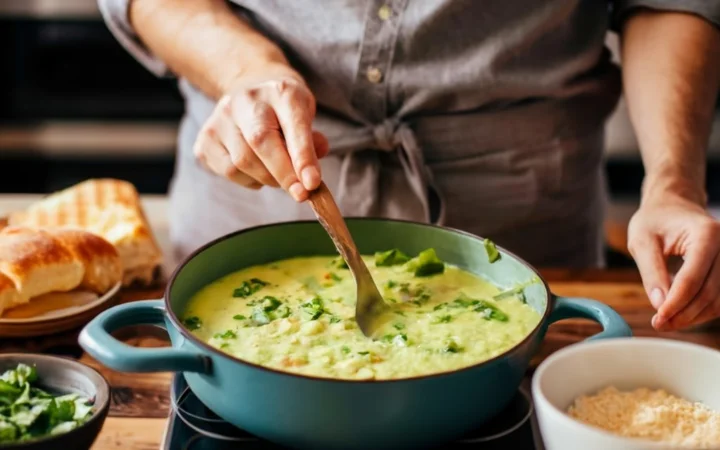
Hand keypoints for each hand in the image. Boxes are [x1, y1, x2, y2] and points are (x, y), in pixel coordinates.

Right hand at [193, 66, 328, 200]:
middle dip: (283, 175)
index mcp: (280, 92)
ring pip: (242, 163)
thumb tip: (310, 176)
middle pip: (260, 143)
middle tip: (300, 193)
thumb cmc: (283, 110)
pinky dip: (248, 180)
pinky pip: (228, 172)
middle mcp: (245, 100)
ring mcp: (220, 118)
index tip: (312, 183)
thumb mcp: (306, 116)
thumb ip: (313, 143)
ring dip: (266, 179)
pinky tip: (256, 170)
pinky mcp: (205, 139)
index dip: (303, 158)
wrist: (250, 91)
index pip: (293, 126)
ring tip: (277, 174)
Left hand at [628, 191, 719, 330]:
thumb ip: (651, 272)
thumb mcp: (641, 240)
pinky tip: (680, 314)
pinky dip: (701, 310)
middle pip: (710, 292)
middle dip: (684, 314)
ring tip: (666, 322)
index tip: (658, 319)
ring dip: (694, 316)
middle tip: (659, 325)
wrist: (672, 205)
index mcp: (706, 234)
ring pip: (719, 300)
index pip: (693, 278)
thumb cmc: (654, 220)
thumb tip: (659, 305)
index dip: (676, 303)